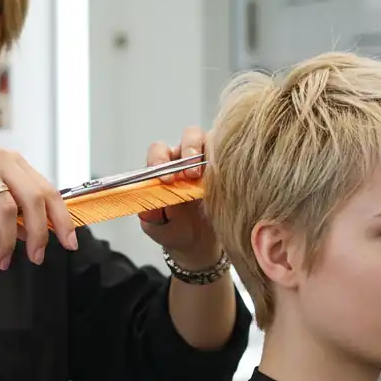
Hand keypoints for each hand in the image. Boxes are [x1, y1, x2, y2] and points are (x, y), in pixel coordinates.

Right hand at [0, 146, 78, 268]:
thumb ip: (12, 212)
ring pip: (5, 208)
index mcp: (14, 163)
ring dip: (5, 241)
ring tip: (0, 261)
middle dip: (38, 234)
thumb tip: (34, 234)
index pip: (49, 191)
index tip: (70, 243)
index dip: (61, 218)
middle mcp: (1, 159)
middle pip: (33, 199)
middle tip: (36, 258)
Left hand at [138, 126, 220, 266]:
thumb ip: (150, 215)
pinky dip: (229, 162)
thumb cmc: (173, 230)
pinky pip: (230, 156)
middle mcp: (186, 159)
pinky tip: (227, 179)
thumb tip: (150, 205)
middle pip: (190, 136)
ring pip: (213, 141)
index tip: (166, 180)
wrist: (197, 245)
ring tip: (209, 176)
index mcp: (163, 167)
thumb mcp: (156, 227)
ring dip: (211, 154)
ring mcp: (210, 162)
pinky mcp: (228, 169)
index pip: (159, 151)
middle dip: (190, 150)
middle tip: (191, 175)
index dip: (161, 160)